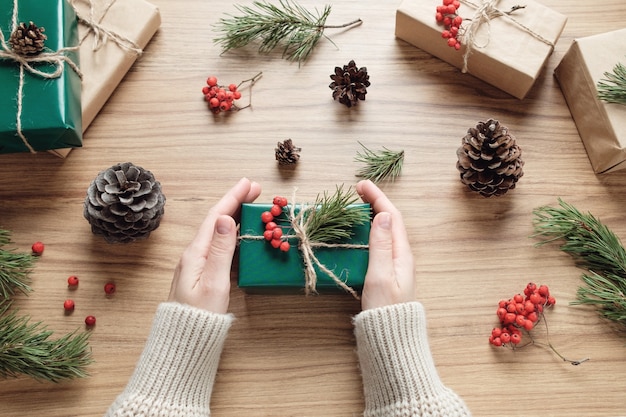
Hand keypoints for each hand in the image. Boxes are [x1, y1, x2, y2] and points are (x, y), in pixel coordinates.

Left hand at [168, 178, 261, 313]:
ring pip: (217, 230)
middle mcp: (193, 253)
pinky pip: (217, 242)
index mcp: (196, 253)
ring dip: (233, 214)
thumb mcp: (214, 283)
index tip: (248, 183)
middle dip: (235, 201)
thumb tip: (227, 220)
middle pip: (216, 220)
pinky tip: (237, 229)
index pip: (217, 217)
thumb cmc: (200, 317)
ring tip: (249, 202)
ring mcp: (195, 262)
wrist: (183, 341)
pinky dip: (230, 230)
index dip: (233, 198)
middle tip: (255, 188)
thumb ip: (222, 251)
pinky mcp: (200, 272)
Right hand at [356, 180, 415, 309]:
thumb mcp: (381, 275)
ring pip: (385, 232)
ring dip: (372, 215)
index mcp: (402, 254)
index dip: (378, 198)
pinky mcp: (387, 274)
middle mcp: (401, 257)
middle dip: (376, 202)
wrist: (391, 339)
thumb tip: (383, 215)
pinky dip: (369, 231)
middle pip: (391, 221)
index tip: (361, 185)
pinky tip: (360, 233)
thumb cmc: (385, 310)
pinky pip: (380, 244)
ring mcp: (395, 266)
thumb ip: (381, 245)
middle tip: (357, 191)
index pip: (392, 217)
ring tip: (357, 206)